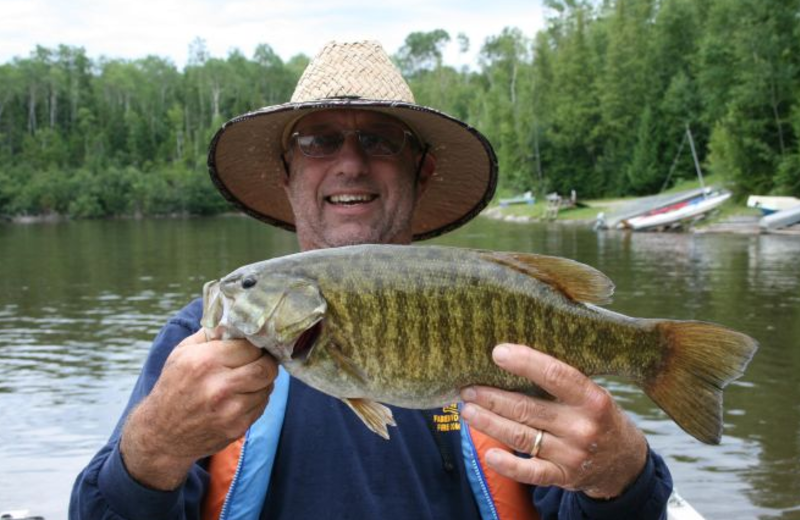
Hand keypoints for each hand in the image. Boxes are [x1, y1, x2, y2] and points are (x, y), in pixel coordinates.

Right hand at [120, 329, 277, 489]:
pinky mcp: (237, 427)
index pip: (251, 346)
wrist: (161, 435)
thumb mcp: (182, 353)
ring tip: (247, 379)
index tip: (254, 345)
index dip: (255, 344)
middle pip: (267, 367)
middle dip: (267, 362)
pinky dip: (257, 399)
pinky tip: (241, 397)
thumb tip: (236, 318)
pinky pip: (262, 405)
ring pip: (268, 387)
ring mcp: (231, 410)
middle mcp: (220, 386)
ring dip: (262, 381)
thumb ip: (211, 333)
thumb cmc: (173, 387)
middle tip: (260, 360)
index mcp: (205, 361)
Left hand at [460, 343, 647, 498]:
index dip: (524, 362)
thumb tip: (515, 356)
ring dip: (490, 423)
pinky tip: (489, 455)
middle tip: (468, 388)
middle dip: (492, 397)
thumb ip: (562, 381)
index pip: (555, 375)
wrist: (624, 463)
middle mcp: (581, 427)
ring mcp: (571, 454)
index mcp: (592, 399)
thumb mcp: (593, 394)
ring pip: (522, 437)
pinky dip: (509, 466)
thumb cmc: (599, 417)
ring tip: (468, 410)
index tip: (497, 352)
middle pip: (527, 408)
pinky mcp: (563, 477)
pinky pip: (531, 473)